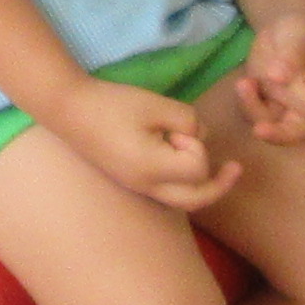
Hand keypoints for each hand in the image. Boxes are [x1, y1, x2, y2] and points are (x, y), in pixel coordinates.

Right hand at [46, 74, 236, 212]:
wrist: (68, 109)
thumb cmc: (111, 104)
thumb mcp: (155, 105)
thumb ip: (188, 121)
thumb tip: (200, 137)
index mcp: (153, 169)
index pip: (198, 167)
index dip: (197, 144)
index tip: (176, 128)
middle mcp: (147, 187)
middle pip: (197, 200)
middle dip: (219, 185)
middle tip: (236, 168)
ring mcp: (138, 187)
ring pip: (183, 200)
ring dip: (200, 183)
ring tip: (205, 158)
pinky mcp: (132, 181)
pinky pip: (168, 192)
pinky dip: (183, 182)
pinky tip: (184, 160)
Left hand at [239, 9, 304, 141]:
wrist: (284, 27)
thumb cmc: (300, 29)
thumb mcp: (298, 35)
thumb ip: (292, 56)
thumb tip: (278, 77)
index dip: (297, 100)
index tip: (276, 79)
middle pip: (296, 130)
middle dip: (278, 134)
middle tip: (258, 131)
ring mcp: (285, 105)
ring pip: (270, 122)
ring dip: (253, 109)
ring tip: (243, 84)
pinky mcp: (265, 101)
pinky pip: (254, 111)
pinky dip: (246, 102)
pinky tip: (243, 83)